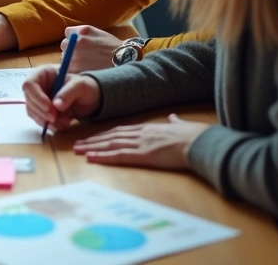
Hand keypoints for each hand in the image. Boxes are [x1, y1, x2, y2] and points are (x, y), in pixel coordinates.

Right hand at [22, 66, 100, 132]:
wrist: (93, 98)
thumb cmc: (86, 86)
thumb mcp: (80, 86)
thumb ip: (68, 93)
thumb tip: (56, 105)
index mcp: (44, 74)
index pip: (29, 85)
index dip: (36, 97)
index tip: (49, 108)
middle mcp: (39, 87)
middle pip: (29, 100)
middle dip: (42, 112)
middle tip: (55, 118)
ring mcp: (40, 100)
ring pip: (33, 112)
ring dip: (46, 120)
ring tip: (64, 122)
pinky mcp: (44, 112)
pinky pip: (40, 120)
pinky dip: (50, 125)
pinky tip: (62, 125)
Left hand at [62, 25, 123, 71]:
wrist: (123, 61)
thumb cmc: (112, 48)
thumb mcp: (98, 33)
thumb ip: (83, 33)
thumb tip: (69, 38)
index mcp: (82, 31)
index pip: (68, 32)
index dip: (73, 38)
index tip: (80, 44)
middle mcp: (76, 41)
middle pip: (64, 44)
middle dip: (71, 49)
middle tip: (83, 55)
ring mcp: (74, 54)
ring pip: (65, 56)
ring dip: (71, 59)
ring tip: (86, 63)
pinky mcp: (74, 67)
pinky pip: (67, 67)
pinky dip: (73, 69)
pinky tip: (83, 69)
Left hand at [73, 114, 210, 169]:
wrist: (201, 141)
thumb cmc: (195, 136)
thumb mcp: (181, 126)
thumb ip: (174, 123)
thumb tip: (173, 119)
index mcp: (148, 129)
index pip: (121, 131)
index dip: (105, 135)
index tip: (93, 137)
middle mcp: (140, 134)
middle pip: (110, 136)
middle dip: (92, 140)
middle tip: (76, 144)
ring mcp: (140, 144)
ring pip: (110, 144)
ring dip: (91, 147)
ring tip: (77, 150)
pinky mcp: (143, 155)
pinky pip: (118, 156)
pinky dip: (102, 157)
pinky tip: (90, 158)